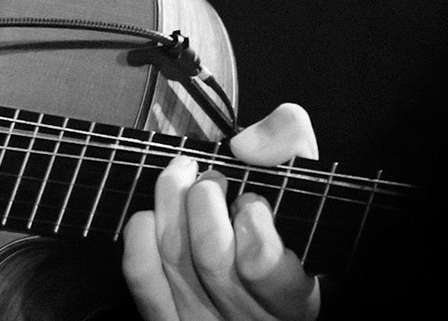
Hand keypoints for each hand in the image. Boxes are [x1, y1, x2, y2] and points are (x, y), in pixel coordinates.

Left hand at [122, 103, 322, 320]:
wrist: (258, 296)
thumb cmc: (285, 236)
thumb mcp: (304, 193)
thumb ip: (289, 147)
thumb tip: (245, 145)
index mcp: (294, 301)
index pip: (262, 264)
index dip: (253, 220)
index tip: (254, 202)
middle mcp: (247, 319)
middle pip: (211, 255)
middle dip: (205, 197)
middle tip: (213, 179)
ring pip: (175, 257)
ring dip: (172, 201)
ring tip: (184, 176)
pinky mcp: (166, 320)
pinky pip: (142, 273)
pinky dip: (142, 232)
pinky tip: (155, 214)